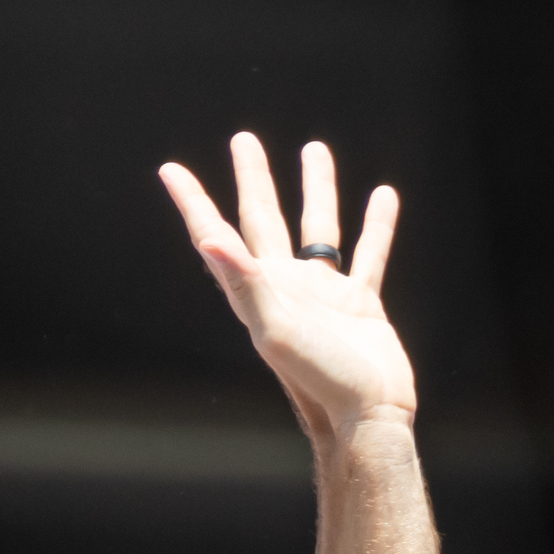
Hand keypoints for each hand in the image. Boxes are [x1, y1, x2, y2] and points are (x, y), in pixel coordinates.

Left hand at [159, 133, 412, 443]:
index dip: (193, 202)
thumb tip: (210, 237)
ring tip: (315, 149)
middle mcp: (284, 285)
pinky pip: (368, 252)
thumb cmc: (316, 378)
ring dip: (316, 189)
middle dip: (253, 179)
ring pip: (319, 226)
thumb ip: (243, 281)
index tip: (170, 169)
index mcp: (256, 289)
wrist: (366, 413)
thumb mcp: (274, 327)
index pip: (216, 234)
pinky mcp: (361, 302)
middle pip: (264, 218)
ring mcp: (323, 292)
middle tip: (244, 140)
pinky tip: (383, 196)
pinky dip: (376, 224)